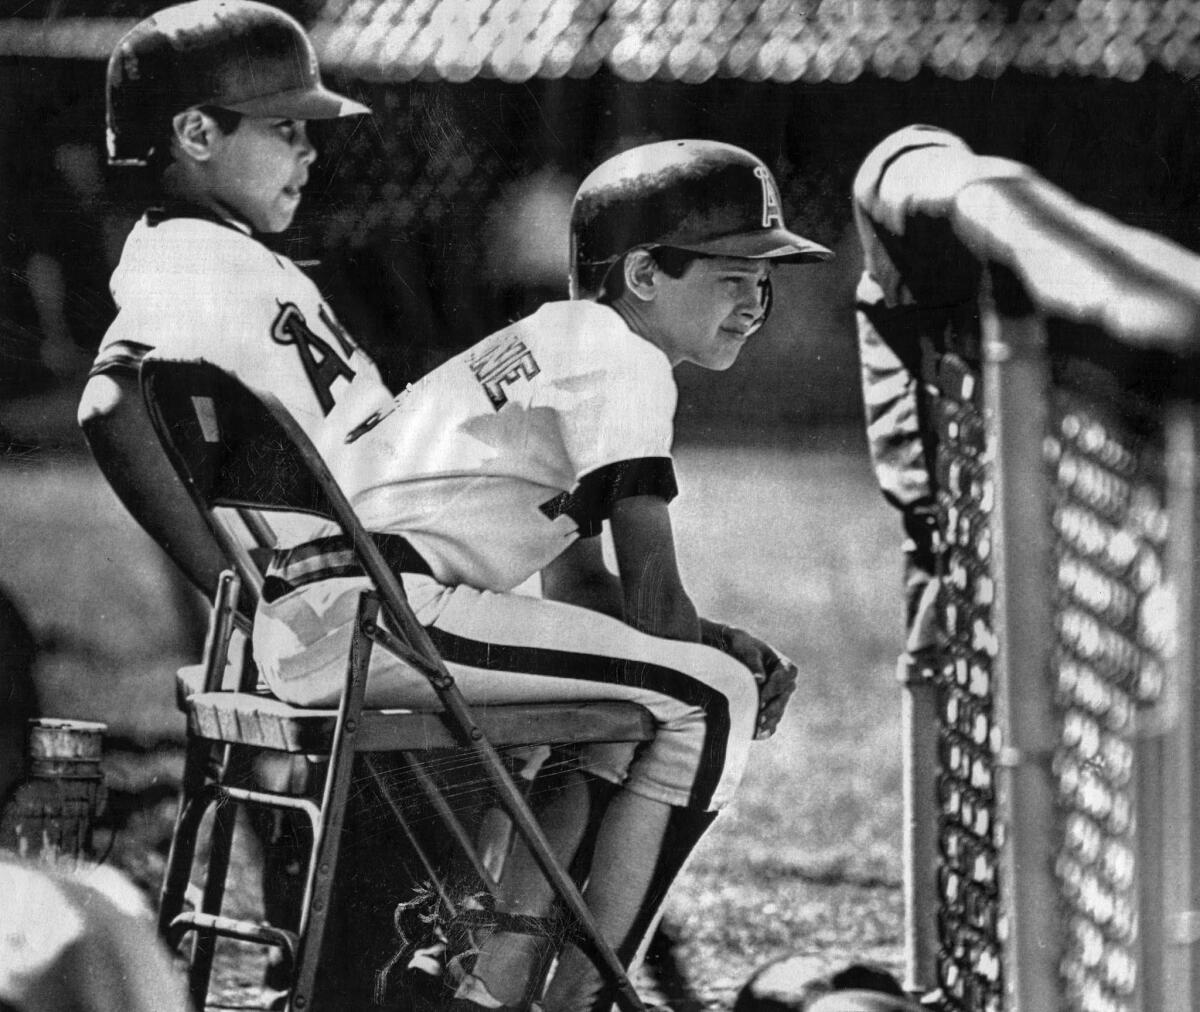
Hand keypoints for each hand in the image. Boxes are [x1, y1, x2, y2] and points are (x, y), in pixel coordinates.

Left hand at [712, 624, 798, 739]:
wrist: (735, 656)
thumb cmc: (742, 648)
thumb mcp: (746, 649)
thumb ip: (753, 662)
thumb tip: (760, 679)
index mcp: (786, 667)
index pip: (784, 679)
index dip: (772, 690)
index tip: (760, 700)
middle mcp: (787, 684)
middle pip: (782, 699)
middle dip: (771, 711)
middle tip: (758, 720)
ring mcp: (781, 699)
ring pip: (778, 713)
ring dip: (768, 722)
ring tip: (756, 731)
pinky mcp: (773, 709)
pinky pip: (773, 723)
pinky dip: (766, 730)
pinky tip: (755, 735)